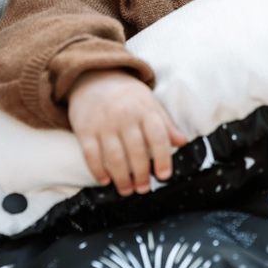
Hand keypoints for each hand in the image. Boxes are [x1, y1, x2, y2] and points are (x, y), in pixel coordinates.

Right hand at [68, 70, 186, 195]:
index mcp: (145, 109)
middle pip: (136, 151)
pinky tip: (105, 180)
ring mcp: (104, 123)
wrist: (95, 77)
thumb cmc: (128, 95)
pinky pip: (91, 155)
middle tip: (143, 189)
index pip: (158, 136)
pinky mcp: (85, 129)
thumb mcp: (150, 103)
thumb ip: (166, 124)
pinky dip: (98, 171)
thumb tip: (183, 142)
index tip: (164, 176)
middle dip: (141, 174)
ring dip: (122, 178)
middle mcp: (125, 116)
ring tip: (127, 189)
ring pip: (114, 157)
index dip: (163, 158)